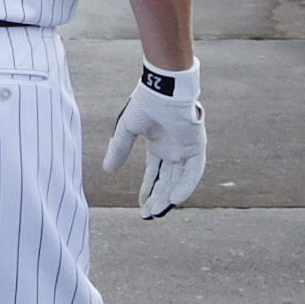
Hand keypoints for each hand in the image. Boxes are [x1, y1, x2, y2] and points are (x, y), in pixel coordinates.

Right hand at [100, 58, 205, 217]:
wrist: (163, 88)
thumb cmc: (146, 102)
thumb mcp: (127, 130)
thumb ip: (119, 149)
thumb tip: (108, 170)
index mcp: (160, 145)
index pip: (155, 174)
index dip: (148, 190)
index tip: (141, 206)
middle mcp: (174, 149)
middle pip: (167, 181)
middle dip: (157, 198)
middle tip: (147, 215)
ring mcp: (186, 149)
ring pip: (179, 179)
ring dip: (168, 196)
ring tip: (156, 212)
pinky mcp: (197, 146)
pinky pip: (193, 171)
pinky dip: (185, 185)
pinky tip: (174, 199)